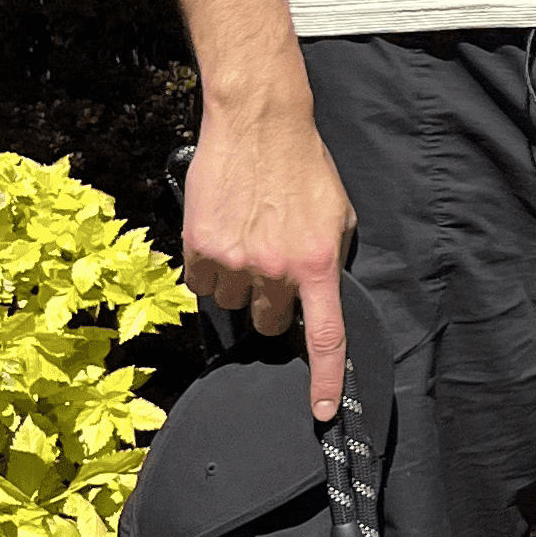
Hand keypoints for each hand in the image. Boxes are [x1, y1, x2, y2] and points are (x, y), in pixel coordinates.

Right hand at [185, 84, 357, 417]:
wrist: (259, 124)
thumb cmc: (303, 167)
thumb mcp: (336, 216)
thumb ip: (328, 262)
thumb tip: (317, 297)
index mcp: (317, 264)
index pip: (324, 337)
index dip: (324, 380)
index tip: (322, 411)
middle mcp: (275, 269)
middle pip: (269, 322)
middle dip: (271, 304)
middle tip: (272, 267)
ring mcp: (233, 260)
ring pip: (231, 303)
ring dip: (239, 282)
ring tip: (247, 237)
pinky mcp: (199, 247)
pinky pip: (201, 282)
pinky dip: (210, 267)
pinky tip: (223, 234)